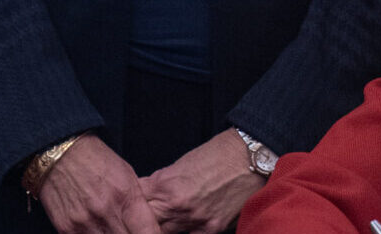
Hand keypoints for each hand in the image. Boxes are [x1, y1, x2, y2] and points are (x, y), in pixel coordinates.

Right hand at [35, 136, 160, 233]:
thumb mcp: (127, 176)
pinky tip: (97, 229)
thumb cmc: (98, 161)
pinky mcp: (65, 229)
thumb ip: (137, 203)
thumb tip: (146, 226)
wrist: (60, 155)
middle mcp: (105, 212)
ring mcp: (84, 223)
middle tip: (131, 229)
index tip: (154, 233)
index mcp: (126, 197)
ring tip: (113, 227)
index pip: (147, 232)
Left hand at [139, 129, 266, 232]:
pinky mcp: (212, 229)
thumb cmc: (219, 153)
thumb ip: (161, 182)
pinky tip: (184, 226)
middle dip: (142, 220)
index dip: (130, 206)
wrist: (252, 156)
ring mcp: (195, 220)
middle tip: (141, 217)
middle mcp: (177, 206)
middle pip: (145, 223)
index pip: (134, 203)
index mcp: (165, 185)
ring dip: (161, 227)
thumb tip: (147, 193)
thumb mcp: (182, 163)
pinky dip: (184, 232)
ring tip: (166, 219)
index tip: (128, 207)